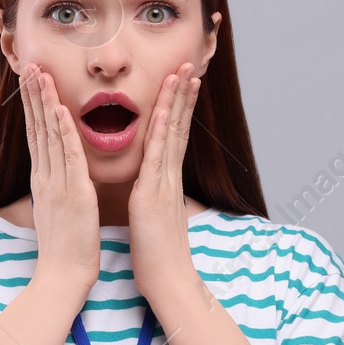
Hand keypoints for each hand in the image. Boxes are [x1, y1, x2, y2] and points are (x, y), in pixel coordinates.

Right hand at [18, 63, 100, 295]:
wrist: (63, 277)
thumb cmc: (65, 250)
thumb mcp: (59, 212)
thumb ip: (58, 190)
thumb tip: (57, 178)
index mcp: (44, 181)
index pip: (36, 135)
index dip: (33, 106)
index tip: (31, 81)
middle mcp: (46, 177)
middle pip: (37, 128)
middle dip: (33, 95)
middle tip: (29, 66)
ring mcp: (57, 184)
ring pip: (49, 135)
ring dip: (45, 103)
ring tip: (40, 74)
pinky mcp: (74, 193)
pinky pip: (68, 156)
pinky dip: (63, 131)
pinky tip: (60, 109)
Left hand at [129, 62, 203, 303]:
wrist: (168, 281)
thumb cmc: (158, 255)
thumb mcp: (154, 217)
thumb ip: (156, 197)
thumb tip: (153, 188)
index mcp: (166, 181)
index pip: (173, 136)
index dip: (178, 107)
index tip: (182, 81)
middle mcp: (169, 177)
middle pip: (178, 127)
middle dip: (183, 94)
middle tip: (189, 63)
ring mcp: (164, 185)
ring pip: (172, 135)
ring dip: (176, 103)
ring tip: (182, 72)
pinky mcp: (153, 196)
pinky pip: (157, 160)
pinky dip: (161, 133)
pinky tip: (163, 111)